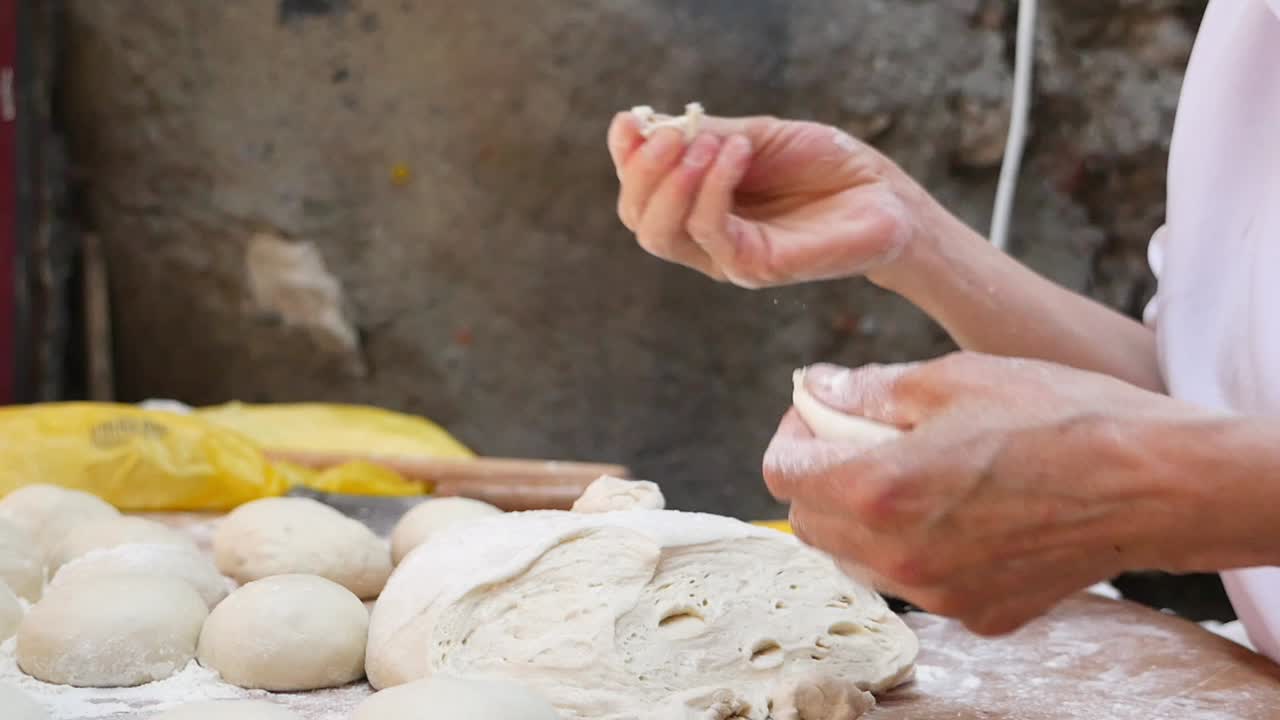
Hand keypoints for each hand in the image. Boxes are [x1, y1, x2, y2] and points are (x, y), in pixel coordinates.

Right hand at [606, 112, 938, 287]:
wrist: (885, 196)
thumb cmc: (824, 167)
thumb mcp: (756, 138)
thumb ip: (706, 137)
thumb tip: (648, 125)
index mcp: (698, 206)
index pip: (640, 192)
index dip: (626, 159)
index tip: (628, 122)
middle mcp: (704, 238)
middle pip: (639, 218)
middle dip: (641, 173)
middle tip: (665, 135)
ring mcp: (727, 257)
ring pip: (662, 234)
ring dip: (672, 182)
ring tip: (703, 144)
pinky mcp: (755, 267)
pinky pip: (712, 231)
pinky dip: (713, 188)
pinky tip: (736, 152)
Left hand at [762, 352, 1211, 634]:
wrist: (1155, 484)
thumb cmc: (1061, 420)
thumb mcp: (952, 380)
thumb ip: (868, 391)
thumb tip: (819, 389)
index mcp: (881, 490)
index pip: (782, 474)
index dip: (791, 435)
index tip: (815, 414)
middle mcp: (900, 557)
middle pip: (810, 524)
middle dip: (819, 478)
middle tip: (857, 439)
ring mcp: (939, 594)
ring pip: (859, 560)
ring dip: (862, 518)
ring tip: (911, 474)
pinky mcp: (979, 614)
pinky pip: (919, 583)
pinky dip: (917, 550)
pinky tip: (960, 513)